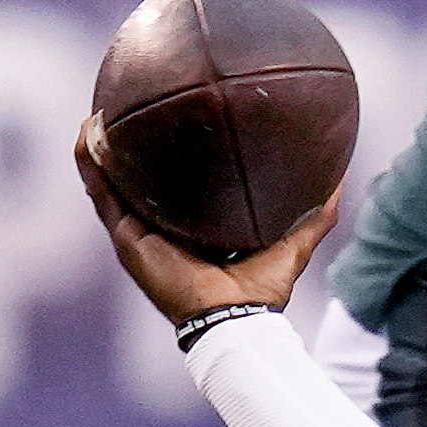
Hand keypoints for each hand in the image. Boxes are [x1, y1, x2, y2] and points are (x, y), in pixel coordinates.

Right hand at [76, 118, 334, 327]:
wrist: (233, 318)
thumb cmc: (260, 291)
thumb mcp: (293, 243)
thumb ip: (315, 213)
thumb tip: (340, 175)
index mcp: (197, 229)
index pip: (181, 188)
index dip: (176, 159)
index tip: (178, 123)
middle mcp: (164, 228)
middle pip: (142, 180)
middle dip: (134, 147)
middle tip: (133, 108)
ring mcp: (141, 231)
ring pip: (112, 180)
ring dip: (102, 145)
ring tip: (99, 111)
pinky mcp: (126, 235)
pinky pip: (100, 191)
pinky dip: (90, 160)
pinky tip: (86, 130)